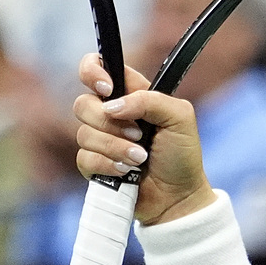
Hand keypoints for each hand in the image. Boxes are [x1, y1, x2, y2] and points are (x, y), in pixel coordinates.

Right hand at [73, 52, 212, 225]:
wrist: (178, 197)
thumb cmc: (182, 155)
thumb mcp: (180, 118)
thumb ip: (150, 100)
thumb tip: (112, 106)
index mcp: (129, 94)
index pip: (97, 67)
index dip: (92, 72)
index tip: (107, 88)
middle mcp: (110, 114)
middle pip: (83, 104)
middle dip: (110, 123)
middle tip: (139, 135)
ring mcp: (99, 140)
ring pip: (84, 133)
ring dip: (114, 147)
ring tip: (140, 159)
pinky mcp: (93, 165)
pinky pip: (84, 158)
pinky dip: (107, 165)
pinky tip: (126, 172)